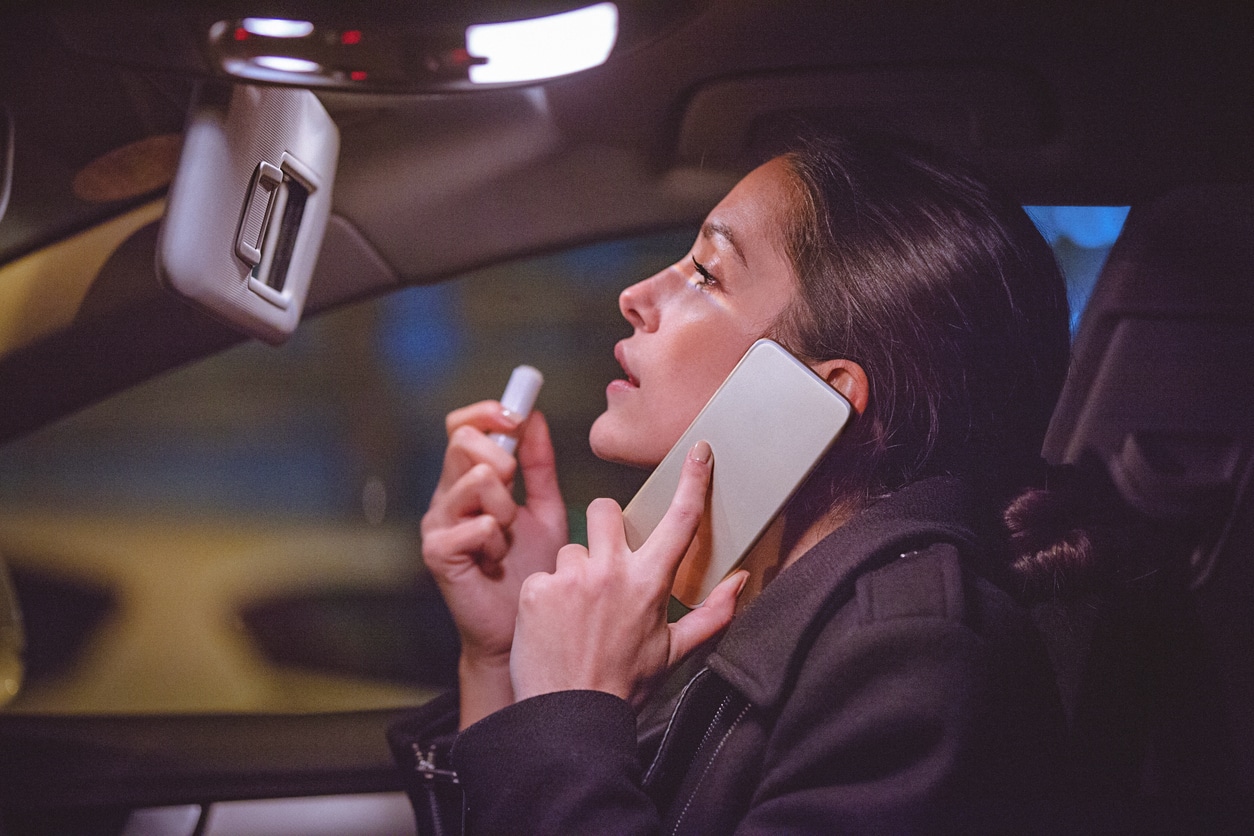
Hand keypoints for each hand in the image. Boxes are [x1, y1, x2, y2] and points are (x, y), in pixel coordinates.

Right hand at [420, 401, 567, 724]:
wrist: (522, 626)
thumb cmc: (531, 569)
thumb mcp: (544, 508)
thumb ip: (539, 465)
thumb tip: (535, 418)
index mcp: (467, 479)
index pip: (461, 425)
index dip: (488, 413)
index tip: (518, 416)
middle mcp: (446, 496)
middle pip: (463, 441)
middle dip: (503, 459)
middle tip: (516, 491)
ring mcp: (436, 523)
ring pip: (476, 479)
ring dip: (507, 506)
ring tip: (510, 537)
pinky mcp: (437, 553)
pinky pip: (476, 524)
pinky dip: (498, 541)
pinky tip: (497, 562)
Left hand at [510, 441, 746, 707]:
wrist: (569, 720)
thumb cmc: (622, 688)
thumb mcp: (673, 653)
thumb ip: (711, 614)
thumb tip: (740, 581)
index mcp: (649, 583)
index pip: (680, 521)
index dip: (693, 481)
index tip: (699, 452)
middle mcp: (611, 571)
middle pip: (604, 510)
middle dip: (603, 527)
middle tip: (602, 561)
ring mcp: (571, 577)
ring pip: (570, 547)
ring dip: (573, 571)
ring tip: (574, 613)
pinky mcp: (537, 589)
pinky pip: (543, 576)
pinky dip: (546, 596)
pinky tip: (552, 625)